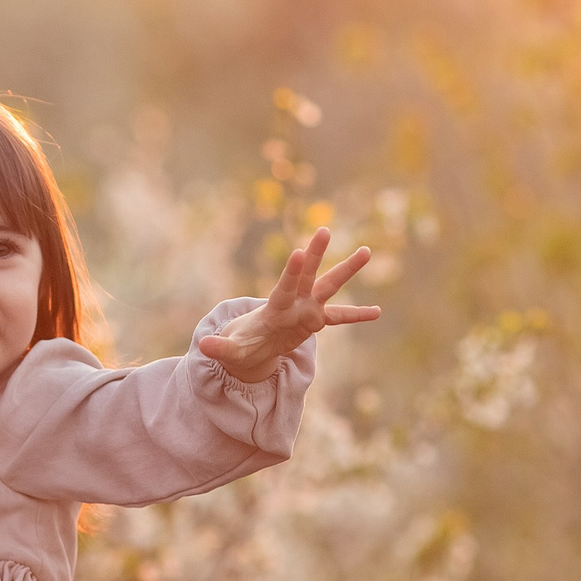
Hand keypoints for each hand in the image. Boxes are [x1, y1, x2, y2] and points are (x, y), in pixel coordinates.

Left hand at [196, 227, 380, 384]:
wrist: (252, 346)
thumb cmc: (241, 345)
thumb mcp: (231, 350)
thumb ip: (220, 348)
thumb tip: (203, 348)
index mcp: (276, 307)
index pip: (285, 286)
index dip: (293, 271)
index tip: (300, 252)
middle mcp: (294, 302)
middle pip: (309, 275)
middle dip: (316, 254)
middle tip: (323, 229)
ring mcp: (307, 309)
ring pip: (330, 287)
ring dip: (347, 270)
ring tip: (366, 251)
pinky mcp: (315, 321)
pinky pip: (340, 318)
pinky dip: (357, 315)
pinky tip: (377, 312)